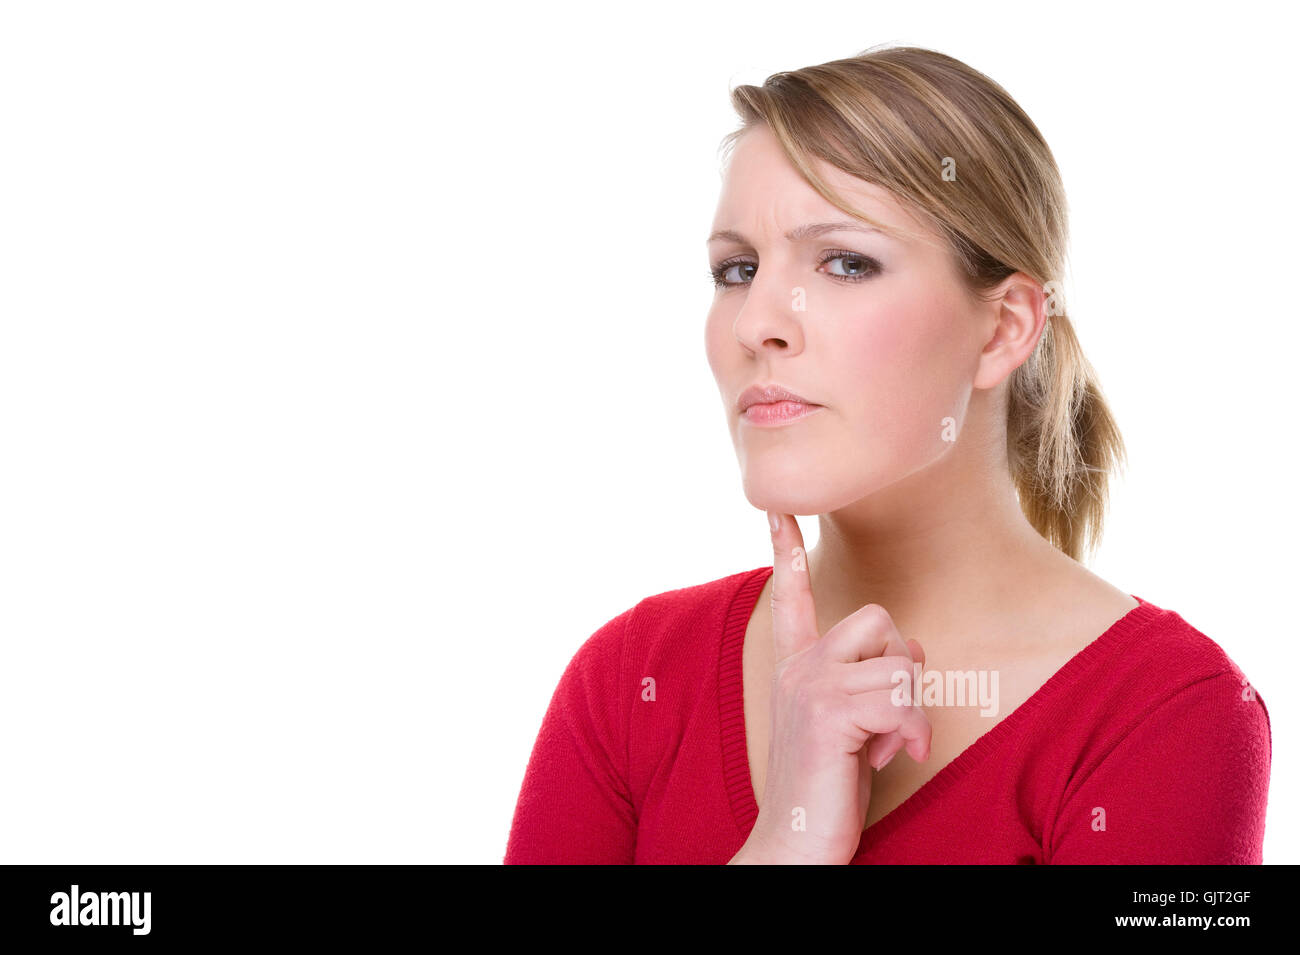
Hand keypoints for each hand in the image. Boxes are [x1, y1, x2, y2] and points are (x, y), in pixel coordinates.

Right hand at [744, 511, 931, 864]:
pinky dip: (912, 734)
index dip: (783, 549)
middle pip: (877, 619)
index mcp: (796, 667)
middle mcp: (797, 668)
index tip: (779, 509)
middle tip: (890, 719)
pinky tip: (892, 760)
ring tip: (889, 748)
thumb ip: (870, 684)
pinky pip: (902, 698)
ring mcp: (809, 686)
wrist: (794, 845)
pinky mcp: (829, 712)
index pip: (789, 594)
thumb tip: (914, 650)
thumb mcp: (852, 727)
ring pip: (900, 663)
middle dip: (903, 667)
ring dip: (911, 713)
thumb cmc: (827, 790)